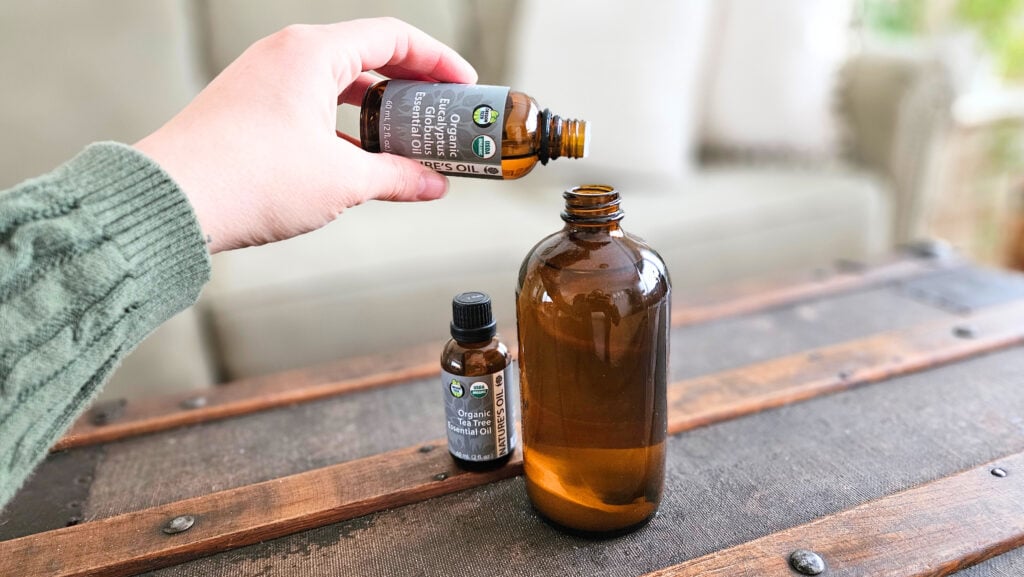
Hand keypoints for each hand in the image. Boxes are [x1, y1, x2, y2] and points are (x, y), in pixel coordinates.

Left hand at [134, 17, 476, 251]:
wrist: (171, 201)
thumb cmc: (248, 179)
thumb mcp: (342, 181)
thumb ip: (397, 177)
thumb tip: (430, 184)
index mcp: (312, 52)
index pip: (394, 38)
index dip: (438, 62)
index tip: (463, 86)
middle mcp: (286, 55)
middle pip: (368, 57)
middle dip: (412, 88)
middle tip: (442, 116)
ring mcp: (263, 80)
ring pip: (338, 83)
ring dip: (378, 110)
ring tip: (409, 142)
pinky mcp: (249, 108)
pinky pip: (311, 103)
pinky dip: (344, 124)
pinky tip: (361, 157)